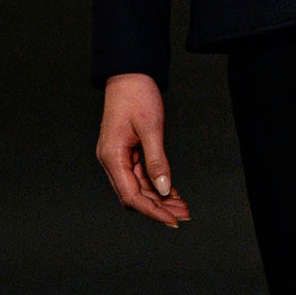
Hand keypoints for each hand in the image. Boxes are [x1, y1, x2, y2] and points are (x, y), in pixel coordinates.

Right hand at [96, 73, 189, 228]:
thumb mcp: (151, 128)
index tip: (172, 220)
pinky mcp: (125, 152)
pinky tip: (172, 191)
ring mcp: (117, 157)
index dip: (152, 211)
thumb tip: (164, 189)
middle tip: (183, 214)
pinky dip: (155, 185)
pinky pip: (140, 176)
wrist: (129, 74)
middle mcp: (111, 160)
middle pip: (134, 196)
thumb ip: (157, 161)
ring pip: (138, 188)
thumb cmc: (137, 95)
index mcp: (112, 157)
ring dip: (159, 198)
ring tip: (182, 205)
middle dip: (158, 207)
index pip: (131, 196)